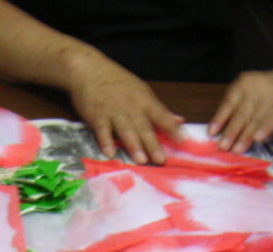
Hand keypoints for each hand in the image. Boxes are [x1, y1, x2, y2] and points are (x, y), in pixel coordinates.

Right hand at [67, 55, 182, 163]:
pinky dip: (105, 142)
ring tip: (141, 160)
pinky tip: (110, 154)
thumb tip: (179, 120)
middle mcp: (131, 107)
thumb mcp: (141, 91)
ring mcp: (113, 112)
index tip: (182, 141)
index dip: (172, 128)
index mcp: (144, 100)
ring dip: (133, 145)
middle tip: (160, 160)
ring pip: (125, 130)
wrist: (90, 70)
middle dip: (153, 144)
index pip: (161, 115)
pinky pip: (102, 131)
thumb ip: (158, 109)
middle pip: (144, 127)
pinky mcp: (97, 116)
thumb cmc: (117, 82)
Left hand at [209, 67, 272, 152]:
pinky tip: (258, 138)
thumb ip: (238, 108)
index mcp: (242, 86)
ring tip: (236, 150)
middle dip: (231, 132)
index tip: (211, 134)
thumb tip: (223, 132)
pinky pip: (272, 120)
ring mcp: (270, 99)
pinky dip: (264, 129)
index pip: (228, 104)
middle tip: (223, 147)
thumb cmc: (268, 89)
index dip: (219, 119)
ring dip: (245, 137)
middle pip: (240, 114)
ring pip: (255, 120)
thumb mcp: (250, 92)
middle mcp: (255, 92)